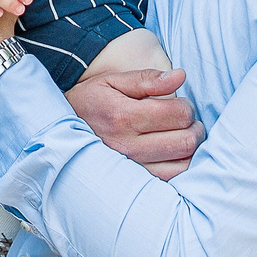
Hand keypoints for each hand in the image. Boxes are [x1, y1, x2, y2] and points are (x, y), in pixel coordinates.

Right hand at [66, 67, 203, 179]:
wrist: (62, 130)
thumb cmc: (92, 101)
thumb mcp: (113, 81)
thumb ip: (148, 79)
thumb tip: (180, 76)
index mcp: (123, 116)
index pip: (179, 114)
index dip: (188, 107)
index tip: (180, 104)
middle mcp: (127, 146)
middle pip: (185, 141)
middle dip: (194, 127)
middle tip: (185, 120)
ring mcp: (132, 167)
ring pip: (183, 164)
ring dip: (190, 148)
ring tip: (180, 135)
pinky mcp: (135, 180)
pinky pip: (172, 179)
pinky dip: (180, 165)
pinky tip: (174, 153)